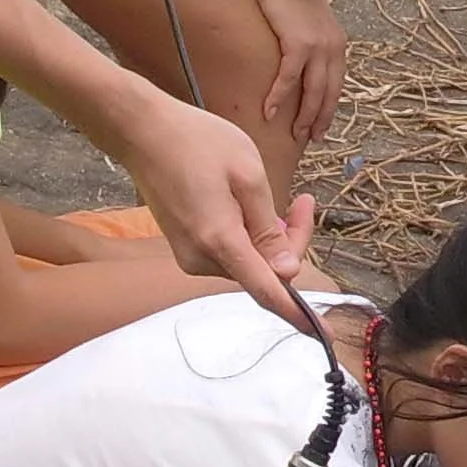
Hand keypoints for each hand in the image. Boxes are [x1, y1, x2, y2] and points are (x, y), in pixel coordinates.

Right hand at [113, 86, 306, 323]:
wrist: (142, 132)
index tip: (323, 335)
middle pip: (262, 271)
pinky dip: (248, 236)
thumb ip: (269, 228)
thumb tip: (287, 272)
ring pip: (247, 262)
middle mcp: (201, 258)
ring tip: (279, 198)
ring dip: (269, 238)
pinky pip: (228, 252)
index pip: (266, 291)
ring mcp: (189, 255)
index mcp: (220, 241)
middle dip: (289, 244)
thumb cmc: (197, 143)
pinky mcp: (184, 246)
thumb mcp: (247, 175)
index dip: (297, 314)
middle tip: (303, 203)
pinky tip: (249, 204)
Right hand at [257, 0, 347, 148]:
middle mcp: (333, 50)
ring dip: (303, 116)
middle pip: (328, 94)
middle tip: (311, 139)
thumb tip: (301, 66)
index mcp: (338, 47)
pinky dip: (279, 97)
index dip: (329, 109)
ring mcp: (318, 48)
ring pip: (313, 92)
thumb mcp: (313, 24)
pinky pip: (289, 78)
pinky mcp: (298, 44)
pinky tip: (270, 111)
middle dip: (320, 119)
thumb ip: (313, 45)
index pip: (336, 86)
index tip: (322, 127)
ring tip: (294, 134)